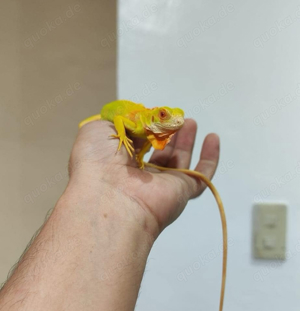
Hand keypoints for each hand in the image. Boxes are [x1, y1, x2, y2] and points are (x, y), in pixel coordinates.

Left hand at [69, 119, 219, 239]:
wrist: (110, 198)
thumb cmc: (97, 162)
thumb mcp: (97, 129)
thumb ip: (119, 119)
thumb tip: (140, 118)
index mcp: (117, 161)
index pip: (136, 141)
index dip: (145, 125)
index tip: (153, 112)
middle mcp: (139, 175)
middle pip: (159, 150)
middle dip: (167, 132)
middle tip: (175, 117)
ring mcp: (162, 184)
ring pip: (179, 160)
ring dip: (186, 140)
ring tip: (189, 122)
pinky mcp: (182, 191)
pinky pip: (201, 175)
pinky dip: (210, 158)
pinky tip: (213, 139)